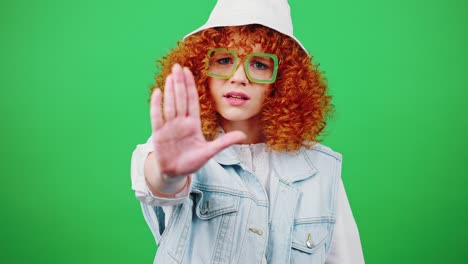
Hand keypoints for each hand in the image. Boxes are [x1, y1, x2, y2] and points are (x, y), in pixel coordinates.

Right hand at [147, 64, 244, 189]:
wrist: (176, 173)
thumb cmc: (192, 162)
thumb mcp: (210, 152)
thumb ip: (224, 142)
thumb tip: (243, 135)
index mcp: (193, 124)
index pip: (192, 101)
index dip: (190, 86)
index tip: (188, 72)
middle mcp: (181, 122)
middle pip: (181, 99)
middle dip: (180, 83)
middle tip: (178, 66)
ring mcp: (169, 127)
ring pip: (170, 105)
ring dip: (170, 90)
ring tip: (170, 75)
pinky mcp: (159, 135)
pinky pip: (157, 117)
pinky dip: (157, 105)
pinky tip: (157, 92)